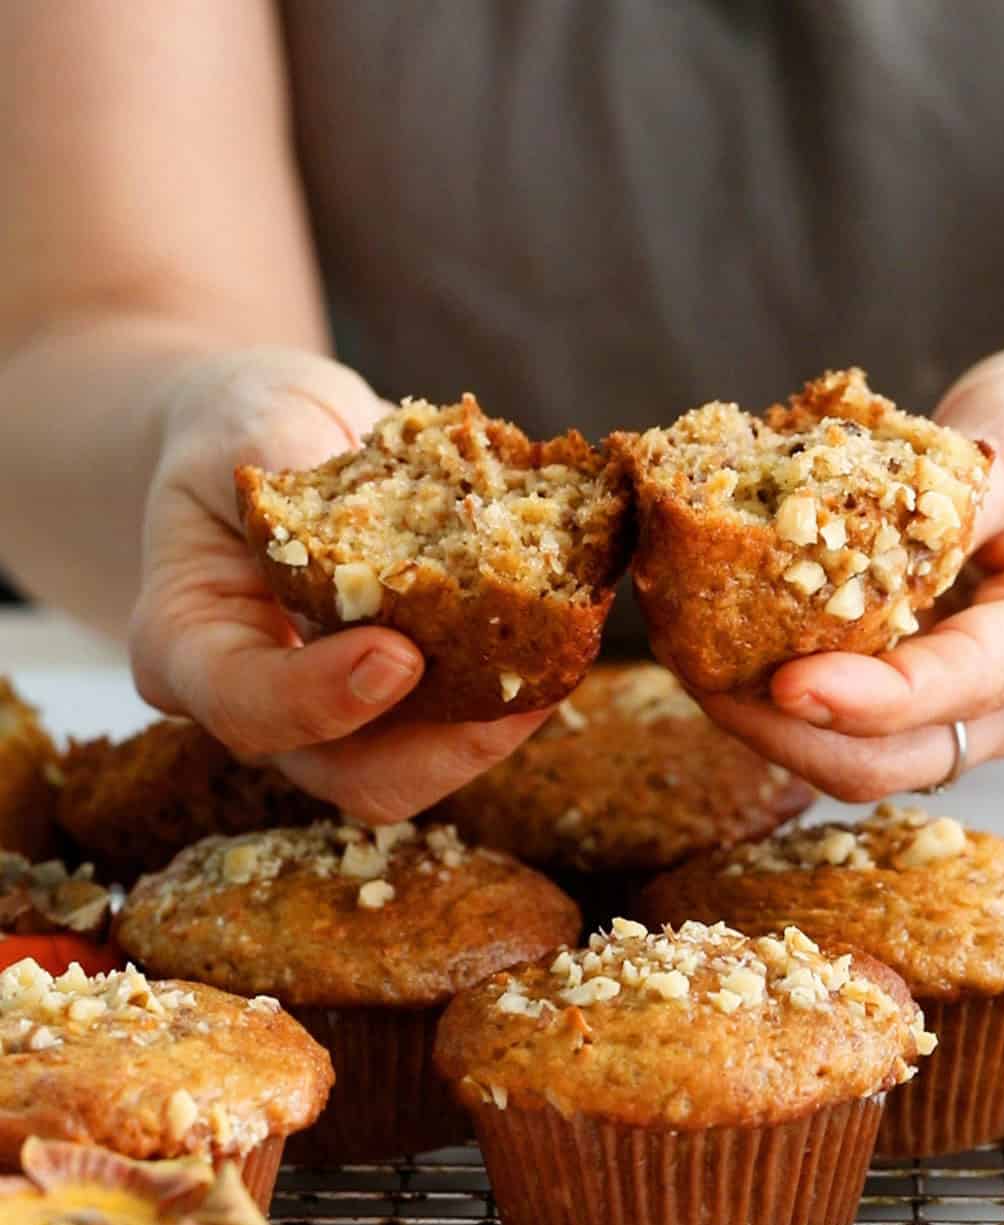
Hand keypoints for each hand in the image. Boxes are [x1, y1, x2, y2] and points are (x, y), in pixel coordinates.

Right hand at [129, 348, 547, 821]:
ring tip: (559, 658)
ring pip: (421, 769)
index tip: (397, 654)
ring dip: (496, 727)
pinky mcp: (402, 705)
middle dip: (440, 750)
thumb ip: (301, 464)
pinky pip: (460, 725)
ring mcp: (337, 717)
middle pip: (349, 777)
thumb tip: (397, 502)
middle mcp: (261, 704)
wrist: (276, 441)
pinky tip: (564, 634)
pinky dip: (513, 691)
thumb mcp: (254, 417)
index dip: (320, 697)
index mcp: (188, 647)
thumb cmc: (247, 426)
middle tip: (516, 690)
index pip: (243, 704)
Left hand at [695, 339, 1003, 800]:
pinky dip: (786, 700)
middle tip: (693, 663)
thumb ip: (969, 475)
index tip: (783, 682)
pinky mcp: (940, 709)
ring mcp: (985, 717)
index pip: (960, 686)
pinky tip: (727, 647)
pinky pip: (854, 730)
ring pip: (862, 761)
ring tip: (691, 652)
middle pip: (894, 760)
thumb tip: (862, 518)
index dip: (867, 698)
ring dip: (769, 722)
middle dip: (783, 727)